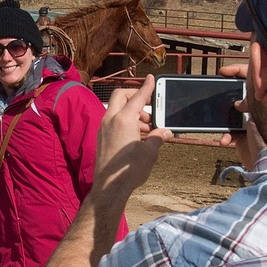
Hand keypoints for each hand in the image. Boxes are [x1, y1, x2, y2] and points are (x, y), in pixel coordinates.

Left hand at [93, 75, 171, 197]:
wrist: (109, 187)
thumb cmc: (129, 170)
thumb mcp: (150, 152)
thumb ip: (158, 137)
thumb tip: (165, 132)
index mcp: (124, 119)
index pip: (138, 97)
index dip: (147, 87)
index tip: (151, 78)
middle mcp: (110, 120)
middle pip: (122, 96)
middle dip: (136, 97)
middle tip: (149, 107)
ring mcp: (103, 128)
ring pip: (117, 109)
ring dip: (132, 112)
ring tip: (148, 127)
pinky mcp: (101, 138)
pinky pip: (113, 121)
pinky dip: (125, 121)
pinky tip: (137, 135)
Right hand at [218, 62, 265, 169]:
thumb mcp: (265, 115)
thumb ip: (253, 104)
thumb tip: (239, 102)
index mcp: (265, 99)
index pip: (252, 78)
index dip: (238, 71)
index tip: (224, 72)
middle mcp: (256, 108)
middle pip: (237, 93)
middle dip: (225, 94)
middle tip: (216, 92)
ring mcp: (247, 122)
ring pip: (229, 114)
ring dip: (222, 120)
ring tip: (219, 125)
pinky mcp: (240, 136)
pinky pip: (228, 132)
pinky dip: (225, 136)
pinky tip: (225, 140)